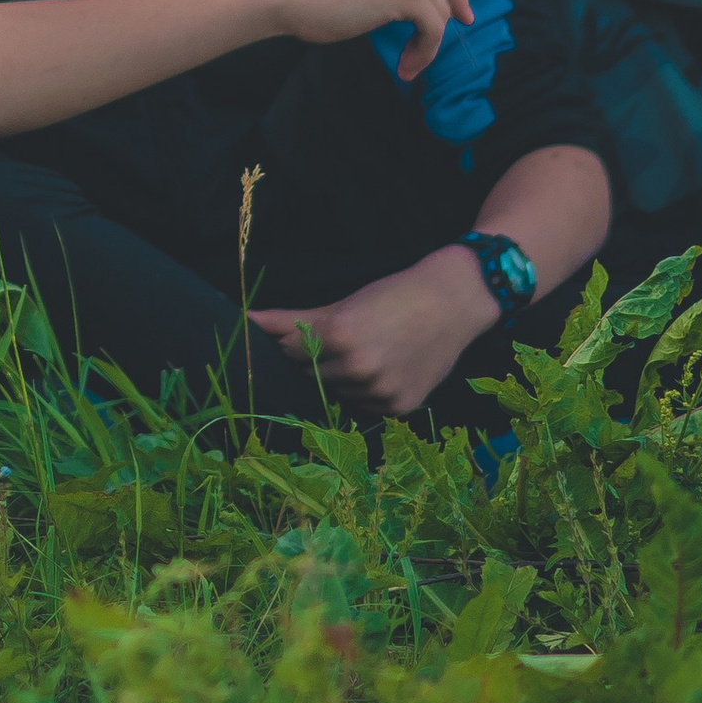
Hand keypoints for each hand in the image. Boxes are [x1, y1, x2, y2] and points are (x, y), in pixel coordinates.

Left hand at [251, 245, 497, 418]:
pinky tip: (383, 368)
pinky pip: (365, 406)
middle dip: (318, 359)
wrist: (452, 302)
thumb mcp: (343, 303)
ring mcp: (379, 391)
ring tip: (367, 352)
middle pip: (311, 373)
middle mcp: (357, 368)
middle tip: (343, 341)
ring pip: (336, 393)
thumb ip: (292, 319)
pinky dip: (366, 391)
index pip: (291, 350)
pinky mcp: (399, 407)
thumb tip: (249, 321)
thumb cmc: (393, 295)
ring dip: (341, 377)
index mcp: (338, 336)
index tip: (310, 332)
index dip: (296, 341)